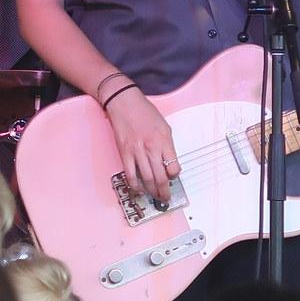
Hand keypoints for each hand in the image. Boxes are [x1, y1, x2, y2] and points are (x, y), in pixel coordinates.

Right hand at [104, 87, 179, 202]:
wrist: (124, 102)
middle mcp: (152, 147)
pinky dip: (135, 185)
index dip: (175, 176)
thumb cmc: (144, 111)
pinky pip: (130, 174)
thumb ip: (167, 145)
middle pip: (161, 177)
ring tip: (155, 196)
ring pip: (147, 179)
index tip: (173, 178)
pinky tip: (139, 189)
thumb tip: (169, 162)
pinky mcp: (125, 153)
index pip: (174, 167)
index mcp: (164, 140)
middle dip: (164, 191)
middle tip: (166, 197)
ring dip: (152, 191)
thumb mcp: (164, 126)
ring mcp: (137, 151)